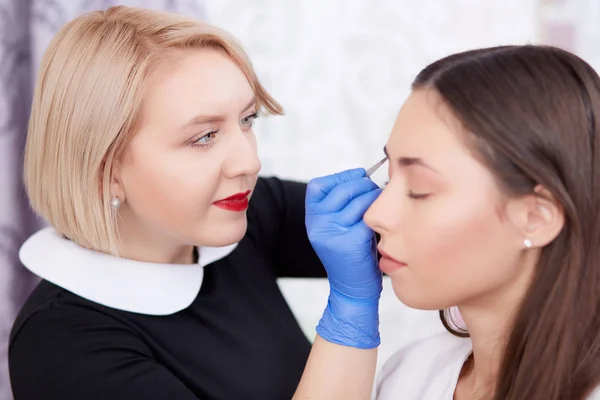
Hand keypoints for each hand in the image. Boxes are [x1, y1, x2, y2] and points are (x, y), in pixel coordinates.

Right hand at [305, 168, 381, 347]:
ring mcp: (333, 234)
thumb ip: (340, 205)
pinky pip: (368, 216)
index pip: (318, 186)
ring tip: (380, 204)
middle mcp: (318, 226)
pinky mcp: (351, 242)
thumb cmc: (351, 256)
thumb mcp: (336, 228)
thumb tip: (362, 175)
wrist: (353, 290)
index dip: (339, 177)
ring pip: (357, 200)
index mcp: (312, 220)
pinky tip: (383, 219)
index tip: (357, 176)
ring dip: (373, 196)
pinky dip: (379, 213)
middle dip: (362, 184)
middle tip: (374, 191)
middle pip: (341, 189)